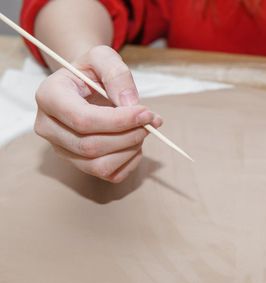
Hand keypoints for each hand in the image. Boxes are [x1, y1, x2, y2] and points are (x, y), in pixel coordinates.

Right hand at [34, 45, 162, 182]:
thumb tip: (130, 104)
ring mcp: (61, 149)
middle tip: (150, 121)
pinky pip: (108, 174)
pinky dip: (130, 161)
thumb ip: (117, 74)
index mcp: (49, 97)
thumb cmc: (93, 71)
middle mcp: (48, 127)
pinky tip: (134, 142)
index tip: (146, 113)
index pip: (82, 120)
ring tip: (142, 130)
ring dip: (130, 150)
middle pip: (90, 146)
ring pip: (99, 165)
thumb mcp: (103, 57)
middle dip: (128, 136)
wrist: (85, 85)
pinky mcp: (78, 164)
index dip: (119, 121)